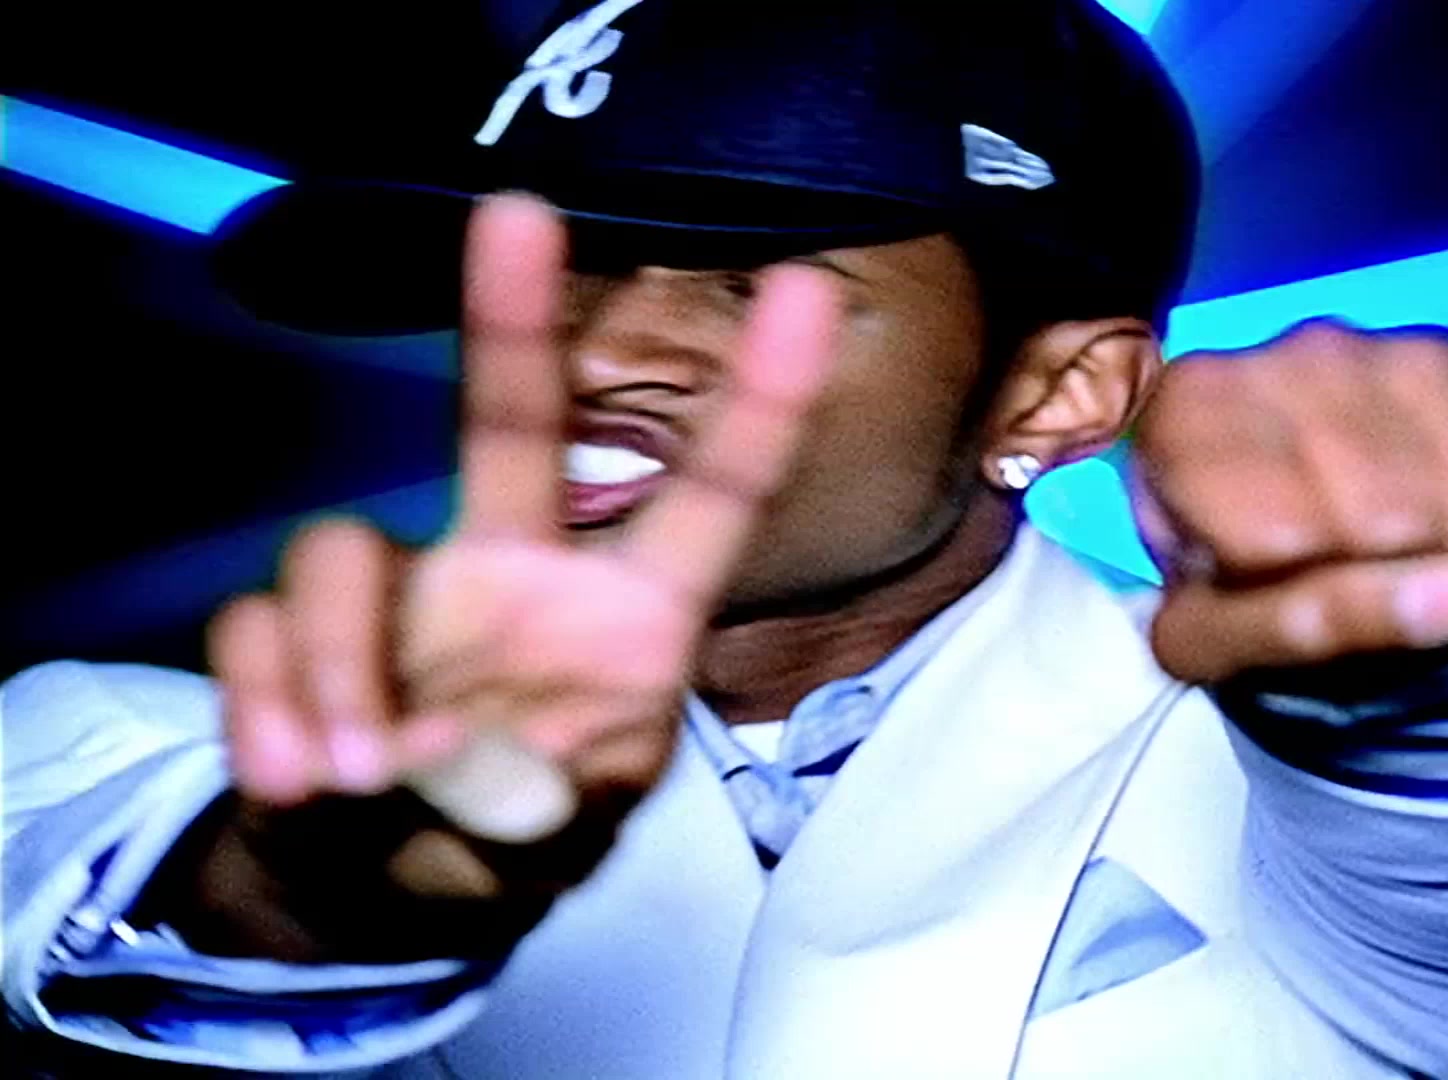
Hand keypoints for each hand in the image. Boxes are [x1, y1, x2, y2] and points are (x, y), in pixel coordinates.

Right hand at [185, 195, 837, 956]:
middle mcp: (517, 576)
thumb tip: (448, 749)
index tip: (807, 291)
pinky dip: (271, 708)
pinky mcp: (296, 638)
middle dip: (513, 316)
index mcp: (626, 618)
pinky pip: (257, 630)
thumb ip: (536, 809)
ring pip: (340, 552)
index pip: (710, 496)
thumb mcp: (563, 846)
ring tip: (358, 782)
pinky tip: (300, 784)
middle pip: (510, 424)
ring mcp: (404, 599)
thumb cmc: (509, 849)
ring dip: (340, 667)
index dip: (760, 401)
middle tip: (516, 213)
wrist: (376, 902)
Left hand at [1133, 322, 1447, 684]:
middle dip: (1418, 569)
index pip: (1288, 529)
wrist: (1249, 522)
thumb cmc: (1218, 585)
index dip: (1328, 588)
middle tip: (1411, 594)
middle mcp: (1281, 358)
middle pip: (1392, 498)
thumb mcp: (1217, 637)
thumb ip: (1309, 623)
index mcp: (1189, 420)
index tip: (1331, 606)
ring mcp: (1378, 343)